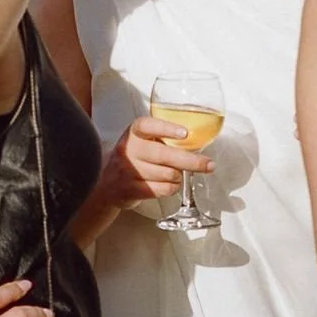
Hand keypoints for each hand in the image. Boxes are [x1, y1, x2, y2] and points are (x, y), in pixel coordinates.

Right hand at [97, 115, 215, 208]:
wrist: (107, 181)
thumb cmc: (135, 156)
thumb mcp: (143, 139)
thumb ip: (163, 136)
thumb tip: (198, 140)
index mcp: (134, 132)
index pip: (148, 126)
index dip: (167, 129)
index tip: (185, 133)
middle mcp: (129, 149)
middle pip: (164, 155)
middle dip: (191, 162)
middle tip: (209, 165)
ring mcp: (128, 171)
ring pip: (167, 174)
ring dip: (180, 176)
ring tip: (178, 174)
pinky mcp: (131, 189)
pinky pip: (162, 190)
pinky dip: (173, 188)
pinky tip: (171, 184)